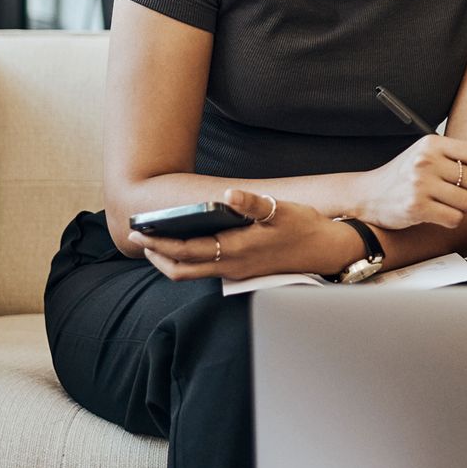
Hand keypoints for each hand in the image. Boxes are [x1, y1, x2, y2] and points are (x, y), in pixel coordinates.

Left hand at [128, 188, 355, 281]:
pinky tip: (188, 243)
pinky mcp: (243, 271)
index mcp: (236, 251)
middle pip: (182, 270)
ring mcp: (237, 272)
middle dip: (157, 256)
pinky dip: (189, 260)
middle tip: (139, 239)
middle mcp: (232, 267)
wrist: (328, 250)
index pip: (186, 252)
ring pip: (193, 273)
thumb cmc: (304, 228)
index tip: (140, 233)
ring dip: (171, 259)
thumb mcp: (280, 210)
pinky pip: (206, 270)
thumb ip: (252, 203)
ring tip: (156, 242)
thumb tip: (229, 194)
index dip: (160, 244)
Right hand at [355, 134, 466, 229]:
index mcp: (432, 144)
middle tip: (453, 193)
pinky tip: (436, 214)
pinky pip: (454, 219)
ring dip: (461, 208)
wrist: (368, 195)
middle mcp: (426, 161)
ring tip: (442, 203)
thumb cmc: (403, 176)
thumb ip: (463, 153)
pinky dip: (451, 220)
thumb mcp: (430, 155)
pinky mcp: (416, 207)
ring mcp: (420, 184)